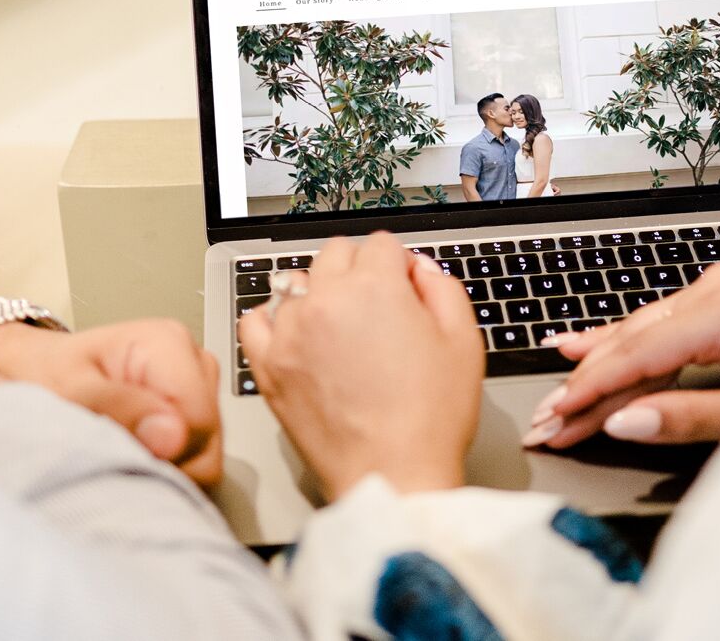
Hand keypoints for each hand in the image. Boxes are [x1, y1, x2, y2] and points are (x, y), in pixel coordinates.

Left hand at [0, 316, 224, 485]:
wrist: (33, 371)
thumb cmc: (46, 373)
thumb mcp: (68, 388)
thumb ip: (118, 408)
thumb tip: (172, 436)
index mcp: (169, 342)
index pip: (198, 419)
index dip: (165, 450)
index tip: (121, 449)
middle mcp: (192, 360)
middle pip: (206, 436)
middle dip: (164, 458)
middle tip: (111, 446)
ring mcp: (197, 386)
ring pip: (206, 450)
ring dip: (165, 463)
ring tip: (119, 447)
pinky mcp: (194, 411)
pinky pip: (198, 455)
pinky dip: (168, 465)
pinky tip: (134, 452)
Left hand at [239, 232, 483, 500]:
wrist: (393, 475)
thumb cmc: (430, 418)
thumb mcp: (463, 341)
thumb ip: (442, 288)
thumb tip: (419, 269)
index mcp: (375, 287)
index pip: (382, 244)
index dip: (401, 264)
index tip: (407, 287)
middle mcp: (326, 300)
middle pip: (336, 253)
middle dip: (360, 269)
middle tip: (379, 307)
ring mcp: (291, 332)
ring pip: (298, 282)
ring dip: (321, 292)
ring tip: (342, 327)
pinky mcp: (269, 366)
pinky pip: (256, 320)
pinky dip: (274, 319)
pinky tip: (296, 332)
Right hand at [525, 265, 719, 447]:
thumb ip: (689, 417)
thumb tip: (625, 422)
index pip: (638, 355)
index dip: (590, 390)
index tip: (557, 418)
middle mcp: (715, 289)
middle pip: (631, 343)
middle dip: (584, 385)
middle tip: (545, 420)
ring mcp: (716, 290)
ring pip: (638, 333)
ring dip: (596, 368)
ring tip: (554, 393)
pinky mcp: (719, 300)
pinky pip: (657, 327)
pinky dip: (621, 346)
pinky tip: (582, 346)